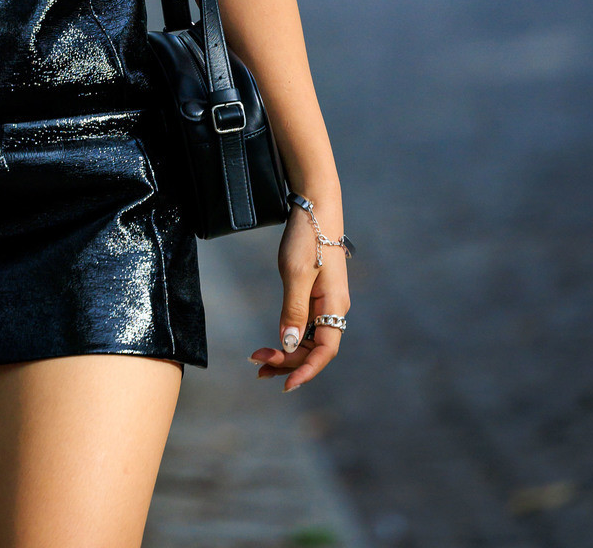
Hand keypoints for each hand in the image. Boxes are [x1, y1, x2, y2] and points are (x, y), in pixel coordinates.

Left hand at [249, 202, 348, 392]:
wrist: (316, 207)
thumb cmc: (308, 238)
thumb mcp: (296, 273)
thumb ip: (293, 310)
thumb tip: (288, 345)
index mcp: (334, 307)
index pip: (324, 352)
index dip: (306, 371)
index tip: (285, 385)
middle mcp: (334, 309)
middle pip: (314, 349)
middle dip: (288, 362)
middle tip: (257, 367)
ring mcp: (326, 302)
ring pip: (308, 338)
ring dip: (287, 352)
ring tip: (259, 360)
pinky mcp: (317, 295)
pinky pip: (306, 324)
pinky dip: (289, 335)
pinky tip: (275, 341)